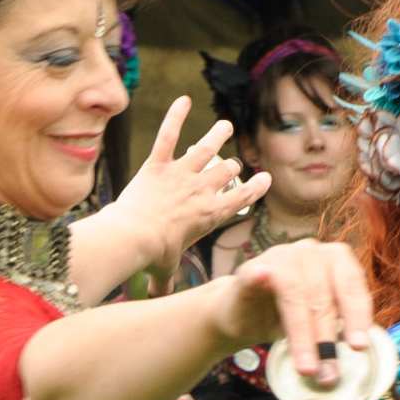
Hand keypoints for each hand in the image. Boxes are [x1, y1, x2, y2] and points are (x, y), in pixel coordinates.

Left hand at [111, 96, 269, 286]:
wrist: (134, 236)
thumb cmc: (153, 255)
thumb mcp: (164, 269)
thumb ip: (165, 281)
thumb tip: (160, 300)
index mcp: (210, 215)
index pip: (240, 198)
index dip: (255, 187)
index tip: (265, 179)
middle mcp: (201, 190)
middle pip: (225, 170)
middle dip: (230, 166)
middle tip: (229, 164)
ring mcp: (181, 174)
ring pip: (205, 148)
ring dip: (217, 135)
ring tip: (224, 126)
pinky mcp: (158, 163)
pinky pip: (168, 134)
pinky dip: (175, 115)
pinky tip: (183, 99)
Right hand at [219, 239, 372, 382]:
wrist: (243, 316)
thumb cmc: (287, 318)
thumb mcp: (318, 325)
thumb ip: (338, 332)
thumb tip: (354, 357)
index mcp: (335, 261)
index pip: (352, 285)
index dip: (357, 317)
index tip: (359, 347)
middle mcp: (310, 252)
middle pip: (323, 295)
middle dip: (327, 339)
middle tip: (328, 373)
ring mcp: (279, 256)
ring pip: (296, 292)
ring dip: (303, 333)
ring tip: (306, 367)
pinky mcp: (250, 268)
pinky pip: (258, 272)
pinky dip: (261, 275)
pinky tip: (263, 278)